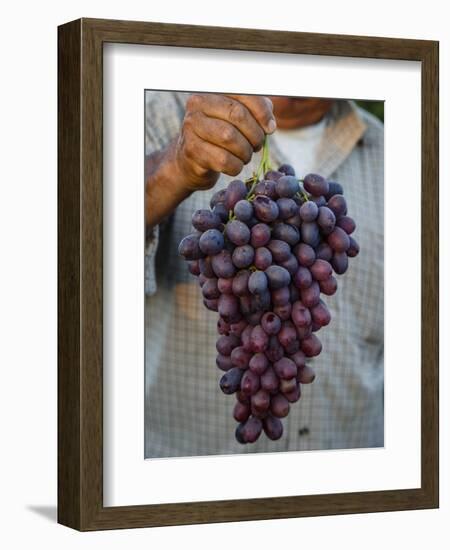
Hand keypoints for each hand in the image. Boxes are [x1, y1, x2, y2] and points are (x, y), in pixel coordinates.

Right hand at [145, 94, 275, 228]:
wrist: (189, 162)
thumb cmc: (217, 138)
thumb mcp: (235, 120)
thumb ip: (255, 113)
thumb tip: (270, 124)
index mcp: (212, 92)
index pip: (244, 94)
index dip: (262, 112)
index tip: (270, 128)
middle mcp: (198, 106)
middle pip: (238, 115)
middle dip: (255, 134)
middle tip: (257, 146)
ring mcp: (191, 128)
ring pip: (230, 137)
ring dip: (245, 152)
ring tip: (245, 156)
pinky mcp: (192, 151)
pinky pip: (223, 160)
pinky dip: (236, 166)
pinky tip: (234, 166)